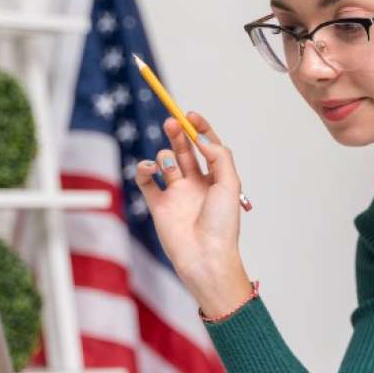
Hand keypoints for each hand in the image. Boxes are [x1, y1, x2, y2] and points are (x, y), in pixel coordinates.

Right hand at [135, 112, 247, 306]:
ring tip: (170, 168)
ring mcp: (176, 193)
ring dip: (165, 157)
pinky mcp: (159, 206)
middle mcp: (196, 184)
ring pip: (165, 162)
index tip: (191, 115)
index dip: (200, 128)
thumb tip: (200, 138)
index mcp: (216, 178)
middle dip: (178, 133)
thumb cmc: (222, 224)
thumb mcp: (229, 183)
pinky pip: (146, 181)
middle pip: (184, 149)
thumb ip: (218, 156)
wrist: (205, 257)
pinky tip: (149, 169)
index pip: (207, 146)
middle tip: (172, 121)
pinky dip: (143, 170)